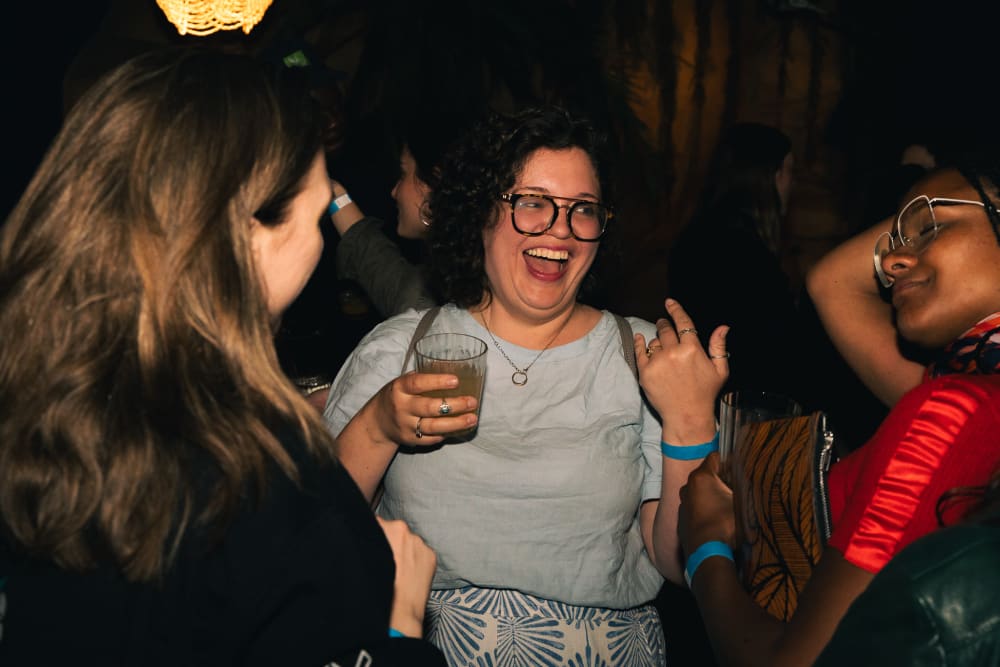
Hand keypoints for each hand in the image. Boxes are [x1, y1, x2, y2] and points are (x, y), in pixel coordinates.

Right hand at [369, 371, 478, 446]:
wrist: (378, 422)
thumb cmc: (398, 396)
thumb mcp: (403, 383)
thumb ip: (423, 378)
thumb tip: (454, 369)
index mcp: (400, 388)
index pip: (418, 383)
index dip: (437, 382)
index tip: (456, 381)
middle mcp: (402, 407)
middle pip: (430, 407)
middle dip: (454, 405)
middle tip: (472, 402)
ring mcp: (406, 425)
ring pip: (433, 426)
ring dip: (456, 423)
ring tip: (472, 418)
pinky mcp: (410, 440)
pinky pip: (432, 438)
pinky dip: (447, 433)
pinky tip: (460, 429)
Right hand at [377, 517, 436, 637]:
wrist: (398, 612)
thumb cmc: (377, 587)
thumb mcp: (363, 558)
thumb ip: (367, 542)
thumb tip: (365, 537)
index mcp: (386, 527)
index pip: (376, 522)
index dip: (372, 534)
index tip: (372, 545)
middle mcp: (405, 530)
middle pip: (394, 531)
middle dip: (389, 542)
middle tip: (384, 561)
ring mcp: (420, 542)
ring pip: (408, 542)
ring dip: (403, 551)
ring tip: (397, 572)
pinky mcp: (431, 555)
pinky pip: (421, 553)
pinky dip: (416, 561)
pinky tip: (408, 576)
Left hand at [634, 298, 728, 442]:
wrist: (686, 415)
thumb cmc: (705, 393)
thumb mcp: (719, 370)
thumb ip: (718, 346)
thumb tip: (723, 327)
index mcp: (692, 349)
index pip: (683, 322)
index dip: (676, 310)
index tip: (670, 302)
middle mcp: (673, 353)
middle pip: (665, 330)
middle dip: (664, 324)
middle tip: (663, 323)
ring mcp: (657, 362)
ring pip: (654, 341)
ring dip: (657, 340)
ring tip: (663, 349)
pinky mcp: (645, 372)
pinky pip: (639, 352)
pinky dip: (639, 343)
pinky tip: (640, 339)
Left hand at [678, 452, 735, 556]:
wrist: (707, 554)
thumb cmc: (726, 525)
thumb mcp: (742, 503)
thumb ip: (745, 487)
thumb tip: (752, 480)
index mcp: (701, 477)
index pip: (715, 457)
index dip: (729, 461)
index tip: (740, 468)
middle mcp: (687, 487)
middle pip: (707, 475)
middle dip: (721, 480)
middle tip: (736, 489)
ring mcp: (682, 504)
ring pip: (699, 493)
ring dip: (711, 496)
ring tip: (727, 506)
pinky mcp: (681, 520)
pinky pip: (695, 509)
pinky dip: (704, 510)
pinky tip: (716, 520)